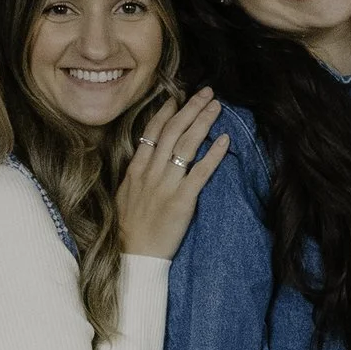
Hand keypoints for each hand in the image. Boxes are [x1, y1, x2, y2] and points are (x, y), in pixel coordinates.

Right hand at [115, 92, 227, 261]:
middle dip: (191, 108)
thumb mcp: (125, 195)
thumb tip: (148, 157)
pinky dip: (213, 155)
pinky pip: (200, 173)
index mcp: (136, 169)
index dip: (166, 112)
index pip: (152, 132)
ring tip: (217, 106)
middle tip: (207, 92)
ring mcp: (166, 185)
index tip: (178, 97)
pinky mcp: (182, 201)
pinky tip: (225, 140)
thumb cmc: (128, 230)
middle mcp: (151, 173)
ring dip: (203, 123)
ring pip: (186, 145)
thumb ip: (137, 174)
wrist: (132, 256)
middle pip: (173, 131)